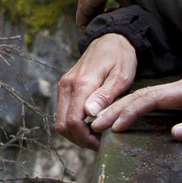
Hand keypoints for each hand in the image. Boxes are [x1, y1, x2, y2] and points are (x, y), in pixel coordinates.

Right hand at [54, 34, 136, 148]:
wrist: (111, 39)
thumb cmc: (120, 57)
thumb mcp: (120, 76)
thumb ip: (105, 96)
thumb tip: (90, 114)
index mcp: (82, 84)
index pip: (74, 122)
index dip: (86, 138)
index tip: (102, 143)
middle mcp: (67, 85)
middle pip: (62, 125)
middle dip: (79, 140)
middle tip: (98, 143)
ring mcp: (64, 86)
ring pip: (60, 121)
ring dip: (75, 133)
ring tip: (96, 135)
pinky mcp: (65, 87)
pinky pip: (63, 112)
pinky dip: (73, 123)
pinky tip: (90, 124)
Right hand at [89, 76, 181, 143]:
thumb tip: (175, 134)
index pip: (154, 98)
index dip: (132, 112)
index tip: (114, 126)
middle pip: (144, 96)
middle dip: (117, 109)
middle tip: (94, 125)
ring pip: (147, 97)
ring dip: (122, 108)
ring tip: (101, 122)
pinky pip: (156, 102)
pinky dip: (136, 109)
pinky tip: (125, 118)